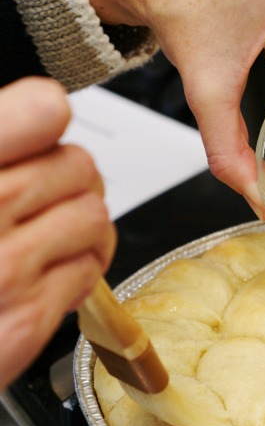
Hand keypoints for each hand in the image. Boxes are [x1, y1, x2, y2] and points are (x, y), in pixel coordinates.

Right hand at [0, 77, 115, 387]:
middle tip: (48, 199)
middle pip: (79, 166)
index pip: (40, 111)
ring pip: (94, 217)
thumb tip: (48, 110)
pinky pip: (89, 271)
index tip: (44, 124)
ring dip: (83, 228)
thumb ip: (4, 143)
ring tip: (53, 238)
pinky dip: (76, 273)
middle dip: (72, 183)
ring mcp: (7, 265)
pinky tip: (45, 276)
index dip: (46, 116)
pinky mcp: (29, 315)